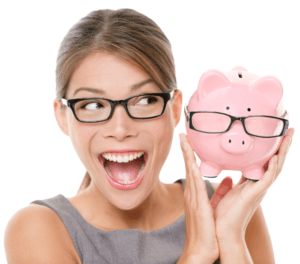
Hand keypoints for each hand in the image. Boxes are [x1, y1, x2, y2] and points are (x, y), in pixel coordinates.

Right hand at [179, 133, 218, 261]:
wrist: (200, 249)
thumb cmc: (206, 230)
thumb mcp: (214, 207)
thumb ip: (220, 192)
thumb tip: (228, 179)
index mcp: (195, 194)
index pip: (193, 169)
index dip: (191, 154)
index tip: (189, 141)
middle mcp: (191, 193)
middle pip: (188, 166)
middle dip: (186, 149)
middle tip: (183, 134)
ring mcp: (192, 198)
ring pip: (190, 171)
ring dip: (187, 155)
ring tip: (185, 140)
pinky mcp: (198, 205)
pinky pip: (195, 184)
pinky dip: (193, 170)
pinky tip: (191, 160)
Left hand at [211, 127, 294, 242]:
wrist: (223, 230)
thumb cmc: (226, 212)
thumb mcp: (231, 191)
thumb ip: (234, 181)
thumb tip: (230, 173)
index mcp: (254, 182)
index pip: (267, 162)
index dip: (273, 149)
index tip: (277, 135)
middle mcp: (260, 185)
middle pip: (275, 162)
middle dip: (283, 146)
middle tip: (289, 130)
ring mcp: (259, 190)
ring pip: (276, 168)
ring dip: (282, 153)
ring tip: (288, 137)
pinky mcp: (255, 196)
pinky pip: (266, 180)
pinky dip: (271, 169)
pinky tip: (274, 158)